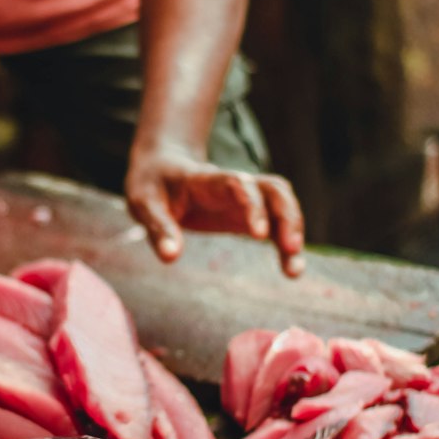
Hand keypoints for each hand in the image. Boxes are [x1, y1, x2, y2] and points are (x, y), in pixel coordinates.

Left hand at [126, 140, 305, 276]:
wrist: (162, 168)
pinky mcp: (248, 214)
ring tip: (294, 269)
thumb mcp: (144, 204)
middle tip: (290, 248)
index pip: (238, 184)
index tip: (259, 235)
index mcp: (207, 180)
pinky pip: (276, 224)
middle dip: (286, 215)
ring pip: (281, 203)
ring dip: (293, 229)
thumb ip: (158, 228)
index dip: (252, 205)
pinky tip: (291, 270)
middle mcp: (234, 185)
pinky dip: (287, 245)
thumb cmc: (153, 186)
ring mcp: (245, 199)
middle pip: (272, 189)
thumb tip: (171, 258)